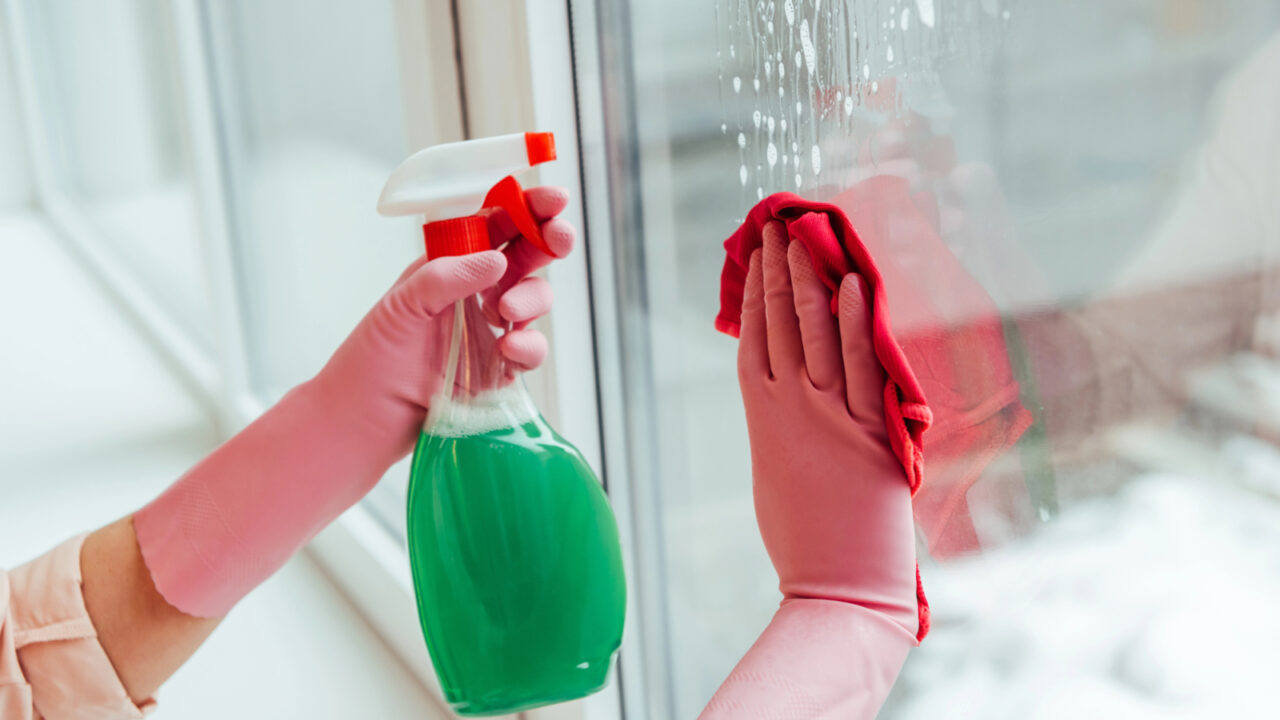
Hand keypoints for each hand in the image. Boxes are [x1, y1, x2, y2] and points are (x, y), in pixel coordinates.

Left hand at [315, 185, 574, 462]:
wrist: (366, 418)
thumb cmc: (373, 357)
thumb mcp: (402, 305)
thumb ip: (447, 277)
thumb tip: (497, 259)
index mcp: (451, 264)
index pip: (496, 225)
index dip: (526, 208)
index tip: (552, 199)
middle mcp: (477, 291)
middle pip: (528, 255)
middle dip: (550, 240)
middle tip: (558, 238)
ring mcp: (492, 329)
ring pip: (536, 299)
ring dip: (533, 297)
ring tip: (507, 310)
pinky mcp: (501, 369)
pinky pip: (531, 349)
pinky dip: (529, 346)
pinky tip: (509, 350)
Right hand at [738, 222, 918, 632]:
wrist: (838, 588)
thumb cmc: (806, 541)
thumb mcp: (777, 472)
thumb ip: (781, 427)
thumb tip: (786, 396)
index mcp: (765, 418)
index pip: (753, 338)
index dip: (753, 292)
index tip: (754, 254)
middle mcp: (792, 407)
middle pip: (779, 323)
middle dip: (776, 268)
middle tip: (774, 224)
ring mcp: (830, 416)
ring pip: (813, 332)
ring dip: (807, 279)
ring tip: (803, 235)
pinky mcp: (869, 432)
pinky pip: (862, 365)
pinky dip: (856, 322)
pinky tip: (851, 283)